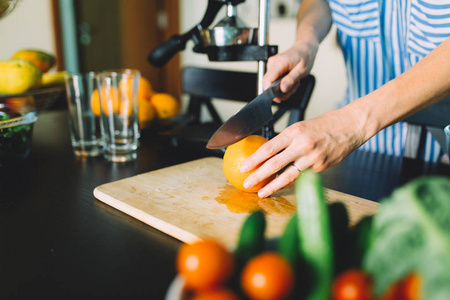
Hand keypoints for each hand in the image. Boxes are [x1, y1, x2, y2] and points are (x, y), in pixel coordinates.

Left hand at [240, 107, 365, 197]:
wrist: (351, 126)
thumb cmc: (325, 124)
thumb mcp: (302, 126)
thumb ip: (286, 140)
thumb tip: (268, 153)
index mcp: (294, 131)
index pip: (269, 148)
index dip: (254, 160)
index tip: (243, 167)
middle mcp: (302, 145)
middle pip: (274, 164)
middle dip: (258, 176)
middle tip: (246, 184)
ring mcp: (312, 157)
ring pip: (288, 176)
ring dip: (272, 186)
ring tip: (261, 193)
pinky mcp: (321, 167)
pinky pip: (301, 177)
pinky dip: (289, 183)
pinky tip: (279, 188)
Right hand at [263, 40, 318, 102]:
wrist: (305, 48)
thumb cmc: (305, 56)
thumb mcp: (302, 70)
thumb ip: (291, 79)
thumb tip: (282, 89)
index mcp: (279, 62)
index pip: (267, 80)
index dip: (271, 92)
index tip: (279, 98)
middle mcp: (273, 63)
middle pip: (270, 85)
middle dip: (282, 91)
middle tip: (293, 87)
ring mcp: (271, 65)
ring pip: (272, 85)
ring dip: (284, 88)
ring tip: (294, 81)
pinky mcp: (273, 68)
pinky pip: (274, 81)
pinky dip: (283, 84)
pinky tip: (290, 79)